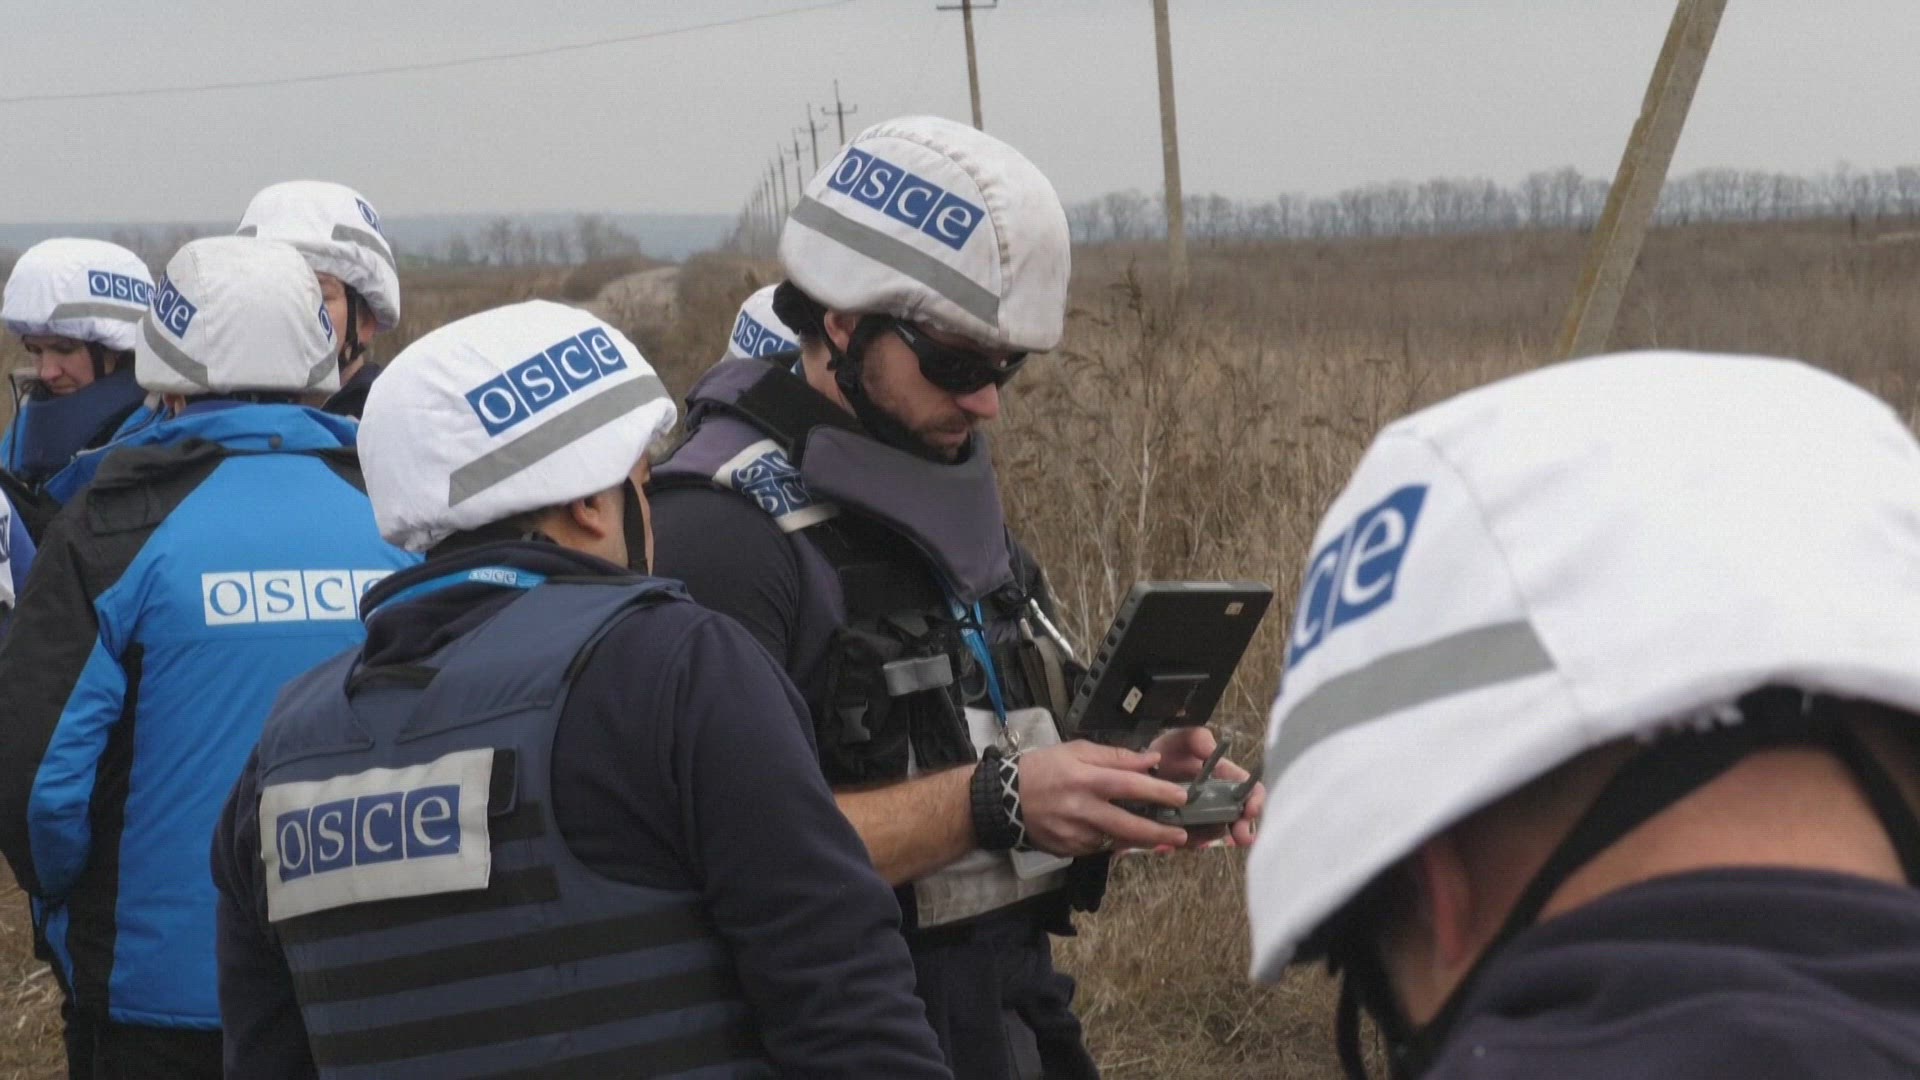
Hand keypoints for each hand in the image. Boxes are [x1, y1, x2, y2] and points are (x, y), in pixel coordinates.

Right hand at [1015, 741, 1190, 856]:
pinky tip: (1123, 838)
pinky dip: (1114, 843)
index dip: (1158, 792)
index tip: (1181, 797)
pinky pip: (1099, 848)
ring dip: (1141, 842)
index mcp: (1086, 780)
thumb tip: (1150, 761)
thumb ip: (1115, 757)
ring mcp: (1075, 834)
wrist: (1003, 799)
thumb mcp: (1076, 751)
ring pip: (1116, 842)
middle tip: (1182, 835)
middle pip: (1128, 826)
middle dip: (1158, 833)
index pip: (1129, 786)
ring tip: (1163, 841)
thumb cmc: (1043, 768)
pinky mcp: (1069, 850)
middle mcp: (1083, 810)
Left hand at [1147, 726, 1265, 848]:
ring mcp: (1202, 817)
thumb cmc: (1169, 750)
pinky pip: (1190, 841)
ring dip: (1210, 836)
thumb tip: (1211, 749)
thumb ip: (1198, 738)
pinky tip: (1175, 838)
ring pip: (1214, 833)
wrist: (1141, 767)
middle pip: (1239, 818)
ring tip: (1198, 835)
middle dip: (1243, 829)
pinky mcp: (1183, 829)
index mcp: (1225, 777)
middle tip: (1241, 836)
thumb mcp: (1182, 737)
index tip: (1252, 809)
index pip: (1250, 790)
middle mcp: (1219, 800)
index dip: (1256, 800)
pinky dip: (1187, 841)